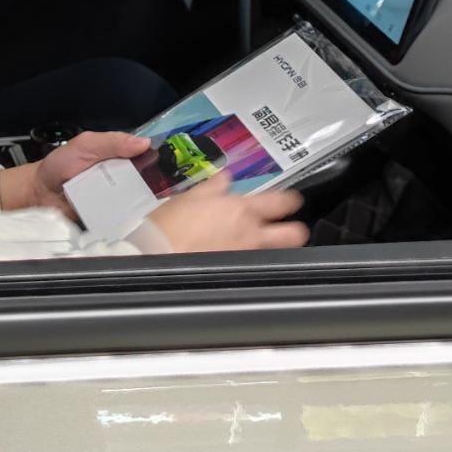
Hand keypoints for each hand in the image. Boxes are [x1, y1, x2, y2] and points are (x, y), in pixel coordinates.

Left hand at [2, 132, 151, 213]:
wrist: (40, 193)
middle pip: (146, 180)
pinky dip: (128, 217)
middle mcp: (121, 177)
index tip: (171, 163)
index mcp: (118, 156)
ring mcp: (116, 198)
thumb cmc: (61, 165)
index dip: (158, 159)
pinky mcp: (109, 217)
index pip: (145, 156)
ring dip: (143, 200)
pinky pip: (124, 217)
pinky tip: (135, 215)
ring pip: (138, 200)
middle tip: (164, 184)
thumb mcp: (85, 145)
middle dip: (156, 182)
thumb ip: (111, 141)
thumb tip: (144, 142)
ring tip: (152, 200)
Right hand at [146, 173, 310, 254]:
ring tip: (268, 246)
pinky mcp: (236, 274)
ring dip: (278, 248)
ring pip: (278, 253)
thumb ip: (213, 187)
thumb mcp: (189, 197)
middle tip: (289, 228)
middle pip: (293, 234)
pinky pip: (256, 265)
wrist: (155, 257)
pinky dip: (255, 262)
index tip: (292, 202)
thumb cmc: (168, 226)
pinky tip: (243, 260)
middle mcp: (250, 233)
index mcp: (239, 209)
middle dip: (296, 230)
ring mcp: (246, 257)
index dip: (292, 201)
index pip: (281, 202)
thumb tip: (226, 177)